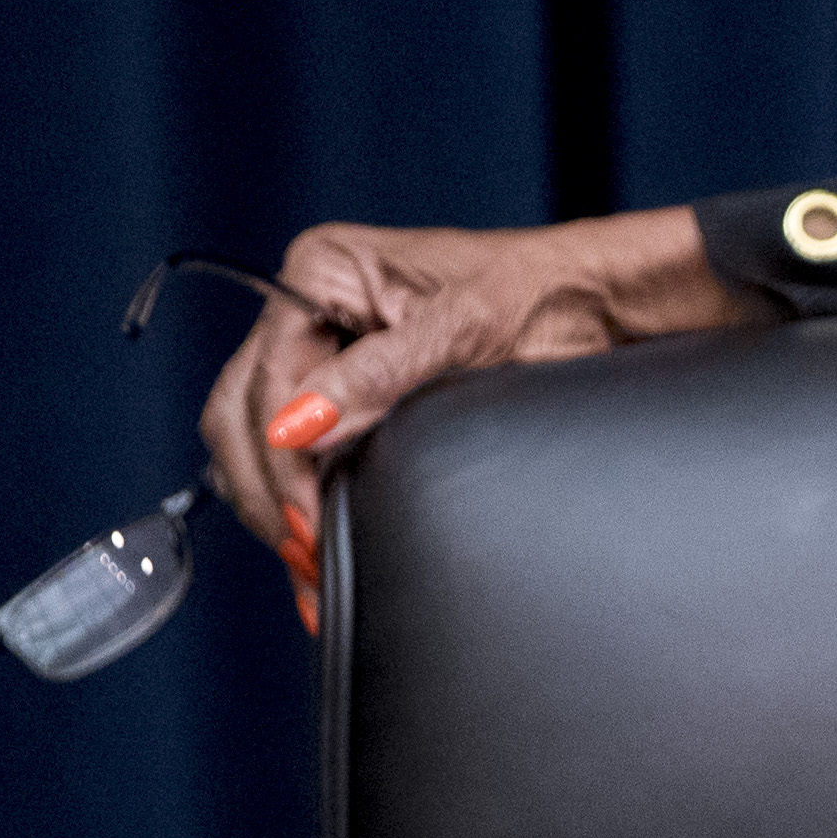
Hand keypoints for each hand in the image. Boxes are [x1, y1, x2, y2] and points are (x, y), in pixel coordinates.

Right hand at [197, 208, 775, 625]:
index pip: (263, 378)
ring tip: (312, 569)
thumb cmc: (540, 293)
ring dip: (276, 509)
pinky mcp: (344, 396)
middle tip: (307, 553)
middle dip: (268, 492)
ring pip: (256, 443)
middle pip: (242, 415)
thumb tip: (298, 426)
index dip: (276, 456)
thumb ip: (377, 376)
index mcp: (322, 268)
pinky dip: (300, 507)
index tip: (306, 518)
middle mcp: (310, 308)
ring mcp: (323, 353)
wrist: (594, 304)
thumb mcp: (462, 329)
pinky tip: (316, 556)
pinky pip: (296, 458)